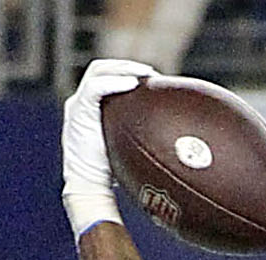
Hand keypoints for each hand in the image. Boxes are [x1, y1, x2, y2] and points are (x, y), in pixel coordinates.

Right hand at [62, 58, 152, 239]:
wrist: (88, 187)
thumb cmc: (112, 177)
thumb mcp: (132, 155)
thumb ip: (147, 144)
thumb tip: (187, 153)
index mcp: (94, 110)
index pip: (109, 80)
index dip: (129, 74)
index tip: (155, 81)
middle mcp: (84, 104)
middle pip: (103, 70)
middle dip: (127, 66)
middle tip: (153, 74)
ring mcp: (78, 106)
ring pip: (98, 72)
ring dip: (122, 68)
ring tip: (146, 74)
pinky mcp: (78, 111)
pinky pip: (95, 89)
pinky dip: (114, 83)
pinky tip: (134, 84)